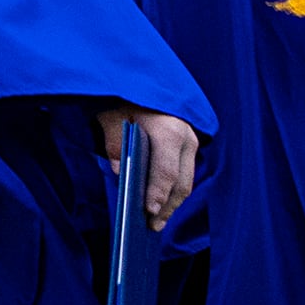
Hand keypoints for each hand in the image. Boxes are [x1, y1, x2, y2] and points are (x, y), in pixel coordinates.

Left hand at [99, 106, 201, 229]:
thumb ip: (114, 141)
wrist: (147, 77)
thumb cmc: (125, 97)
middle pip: (181, 183)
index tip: (148, 212)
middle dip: (167, 207)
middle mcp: (187, 138)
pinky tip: (161, 205)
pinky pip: (184, 174)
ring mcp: (192, 142)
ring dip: (172, 203)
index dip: (158, 194)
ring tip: (157, 222)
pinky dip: (173, 191)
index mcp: (168, 131)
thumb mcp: (112, 114)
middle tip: (152, 227)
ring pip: (186, 181)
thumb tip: (119, 171)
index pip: (166, 172)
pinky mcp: (190, 146)